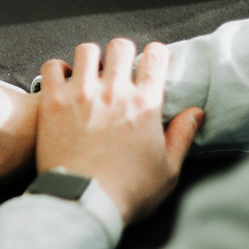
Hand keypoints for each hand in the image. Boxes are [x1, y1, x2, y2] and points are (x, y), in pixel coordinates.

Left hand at [35, 40, 202, 222]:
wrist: (82, 202)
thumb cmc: (126, 191)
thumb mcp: (168, 169)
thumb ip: (182, 136)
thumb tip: (195, 113)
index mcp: (145, 104)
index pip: (156, 57)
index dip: (156, 54)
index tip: (152, 61)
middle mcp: (113, 91)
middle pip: (120, 46)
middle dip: (123, 53)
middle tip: (119, 68)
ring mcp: (80, 94)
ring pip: (86, 50)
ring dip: (91, 58)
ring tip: (90, 72)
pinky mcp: (52, 102)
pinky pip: (52, 67)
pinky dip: (58, 69)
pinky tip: (63, 81)